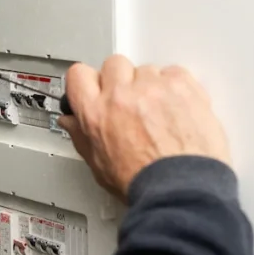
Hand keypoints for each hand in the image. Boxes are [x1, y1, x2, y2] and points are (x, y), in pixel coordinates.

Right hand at [59, 56, 230, 200]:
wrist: (181, 189)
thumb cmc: (143, 183)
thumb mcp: (99, 165)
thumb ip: (82, 137)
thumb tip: (72, 123)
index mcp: (95, 113)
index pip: (79, 75)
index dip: (88, 81)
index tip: (96, 87)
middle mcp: (121, 95)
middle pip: (114, 65)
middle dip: (121, 80)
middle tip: (131, 102)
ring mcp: (152, 88)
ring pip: (146, 69)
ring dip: (150, 85)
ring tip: (160, 112)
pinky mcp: (181, 87)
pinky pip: (174, 72)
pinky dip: (176, 86)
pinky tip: (177, 107)